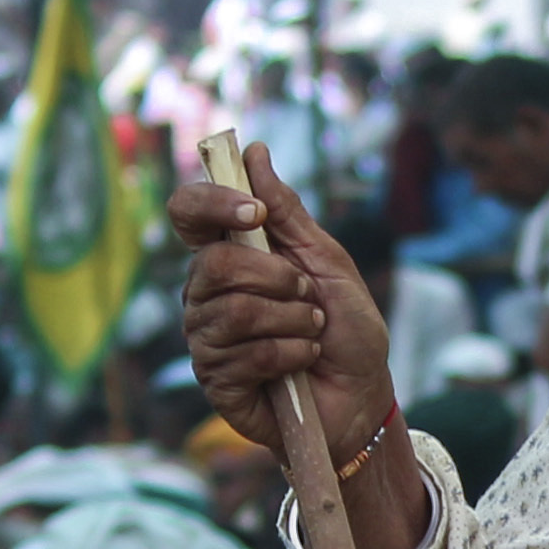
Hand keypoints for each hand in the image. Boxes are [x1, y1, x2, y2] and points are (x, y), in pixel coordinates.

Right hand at [170, 136, 394, 485]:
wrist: (362, 396)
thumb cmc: (345, 328)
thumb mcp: (326, 260)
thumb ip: (287, 211)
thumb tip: (254, 152)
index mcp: (228, 256)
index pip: (187, 214)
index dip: (211, 204)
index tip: (253, 213)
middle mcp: (206, 294)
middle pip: (213, 265)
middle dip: (277, 279)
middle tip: (307, 296)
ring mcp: (206, 338)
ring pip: (234, 311)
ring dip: (293, 321)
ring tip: (311, 333)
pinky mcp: (216, 380)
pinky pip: (247, 354)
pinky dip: (291, 353)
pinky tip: (300, 363)